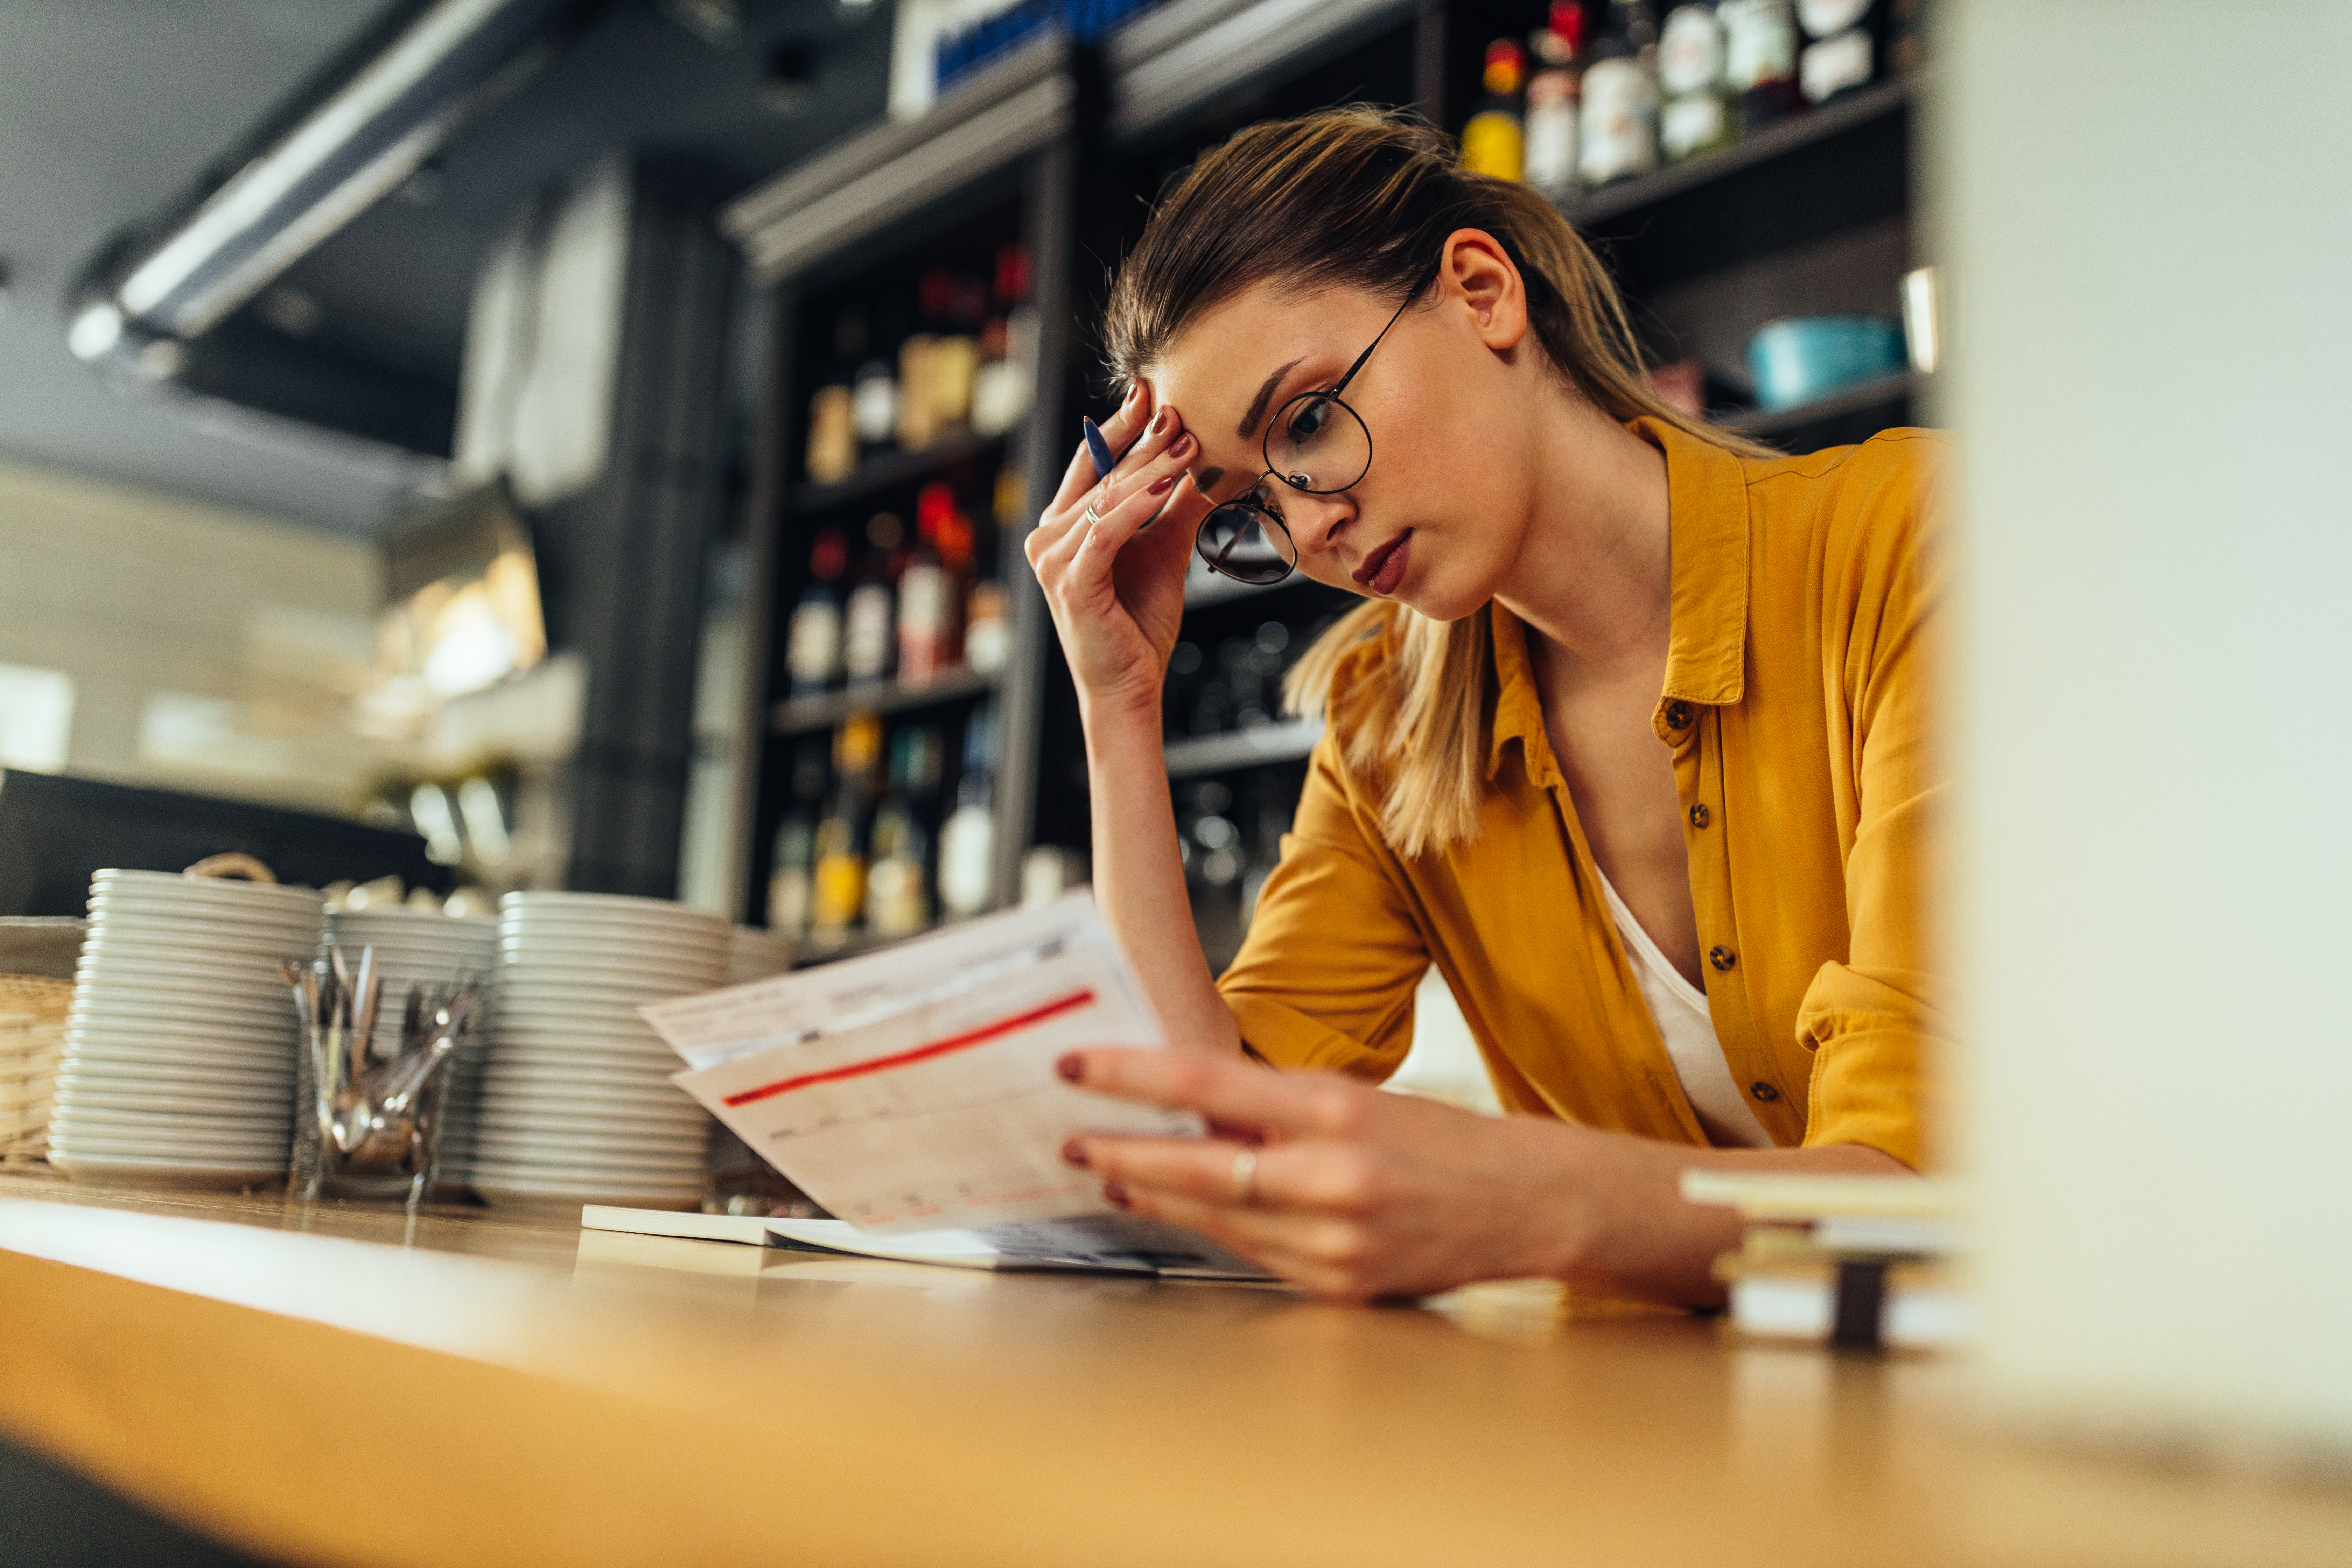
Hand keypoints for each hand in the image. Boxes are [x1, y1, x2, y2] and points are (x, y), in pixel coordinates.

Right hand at [1024, 382, 1212, 715]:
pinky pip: (1108, 531)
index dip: (1120, 425)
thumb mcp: (1163, 551)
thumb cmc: (1140, 621)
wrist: (1129, 684)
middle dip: (1144, 442)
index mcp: (1063, 525)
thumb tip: (1204, 467)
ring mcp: (1053, 560)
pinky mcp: (1071, 582)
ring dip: (1150, 468)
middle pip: (1101, 474)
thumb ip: (1173, 508)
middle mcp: (1047, 536)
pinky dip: (1140, 505)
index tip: (1152, 392)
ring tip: (1189, 445)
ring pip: (1106, 498)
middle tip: (1181, 412)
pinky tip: (1170, 484)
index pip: (1091, 461)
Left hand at [1056, 1047, 1584, 1302]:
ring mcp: (1332, 1241)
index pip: (1206, 1084)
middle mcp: (1330, 1177)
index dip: (1129, 1076)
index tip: (1074, 1067)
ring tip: (1109, 1172)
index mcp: (1335, 1111)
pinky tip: (1180, 1211)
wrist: (1527, 1203)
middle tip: (1068, 1138)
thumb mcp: (1359, 1099)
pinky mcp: (1338, 1286)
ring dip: (1153, 1195)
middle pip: (1194, 1166)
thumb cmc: (1440, 1140)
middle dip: (1120, 1153)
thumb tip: (1188, 1105)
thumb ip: (1277, 1108)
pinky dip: (1211, 1230)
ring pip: (1213, 1218)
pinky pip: (1252, 1255)